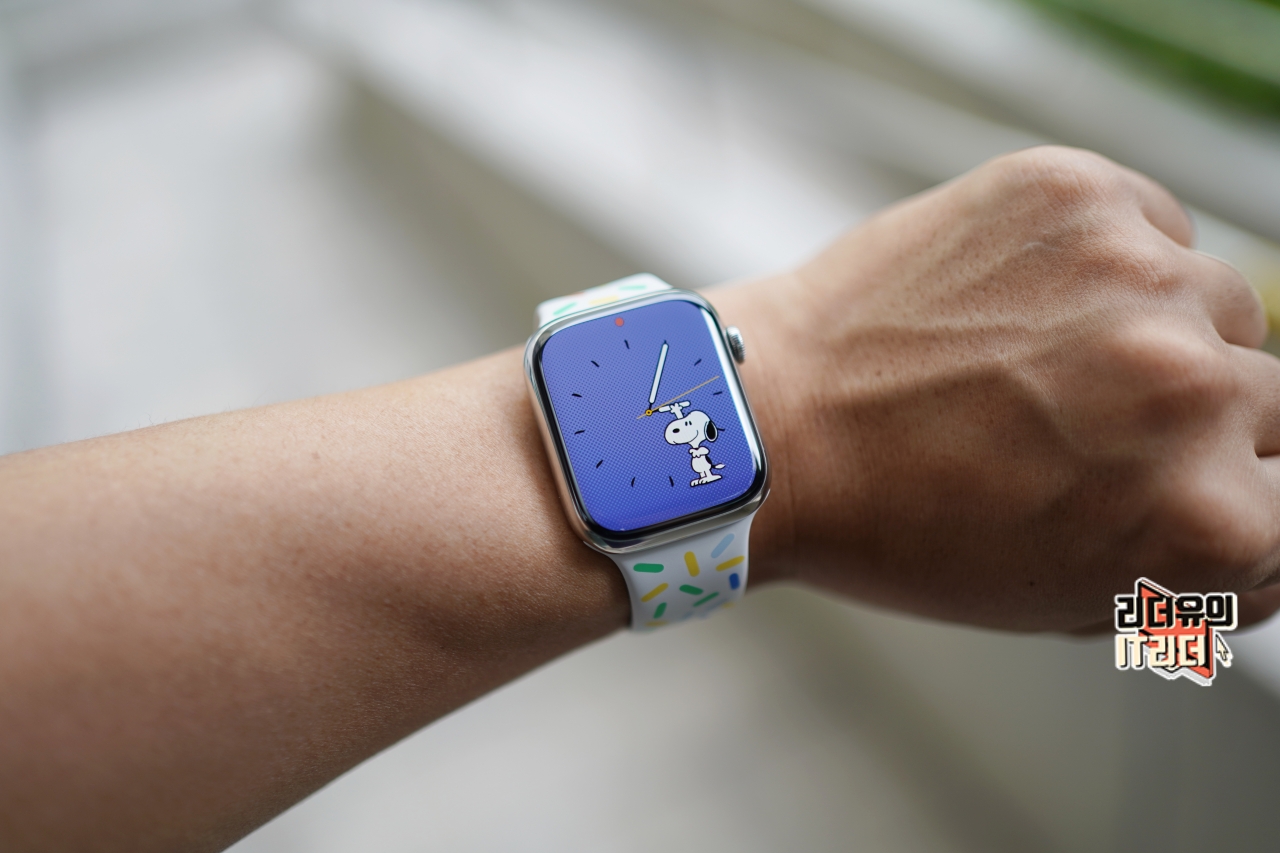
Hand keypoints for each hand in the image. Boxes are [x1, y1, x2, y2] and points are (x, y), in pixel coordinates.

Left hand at [721, 146, 1279, 631]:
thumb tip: (1253, 511)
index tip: (1154, 498)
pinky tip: (1029, 301)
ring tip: (1047, 362)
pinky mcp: (1077, 196)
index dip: (1216, 512)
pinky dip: (1113, 262)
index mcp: (1202, 522)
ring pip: (1222, 307)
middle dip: (1191, 429)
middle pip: (1272, 406)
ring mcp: (1137, 279)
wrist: (770, 422)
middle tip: (1089, 430)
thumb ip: (1185, 559)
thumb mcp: (1063, 594)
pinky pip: (1154, 224)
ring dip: (1162, 336)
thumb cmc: (897, 527)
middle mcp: (1192, 392)